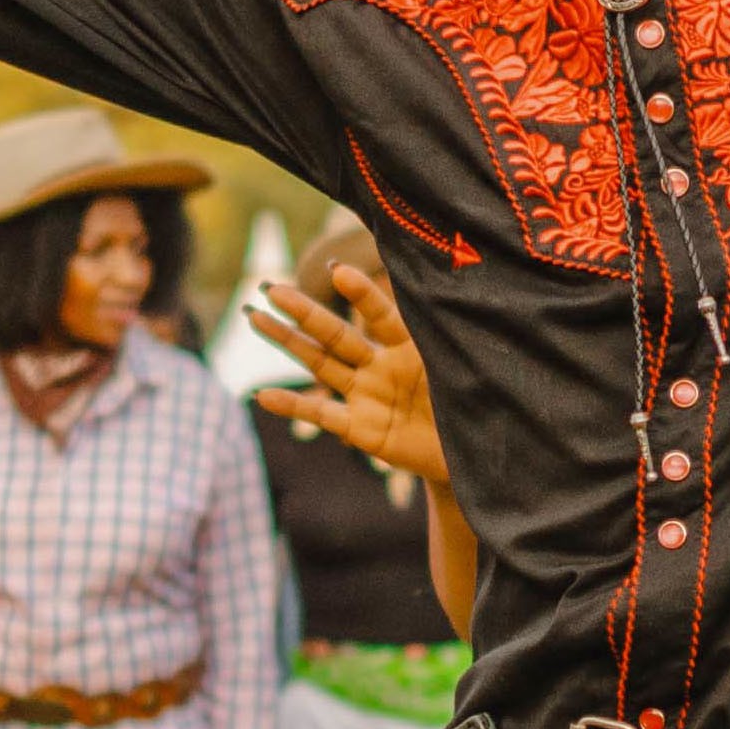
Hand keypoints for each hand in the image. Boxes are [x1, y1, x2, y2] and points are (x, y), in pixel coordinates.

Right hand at [241, 253, 448, 492]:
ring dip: (287, 342)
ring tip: (254, 317)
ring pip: (320, 363)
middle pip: (336, 334)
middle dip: (303, 311)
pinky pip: (321, 414)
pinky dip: (292, 406)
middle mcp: (381, 365)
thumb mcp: (466, 374)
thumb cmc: (474, 407)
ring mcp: (366, 394)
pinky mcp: (359, 428)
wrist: (470, 456)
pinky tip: (262, 395)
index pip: (381, 314)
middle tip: (270, 288)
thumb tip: (445, 307)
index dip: (361, 294)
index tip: (339, 273)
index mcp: (410, 345)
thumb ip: (449, 347)